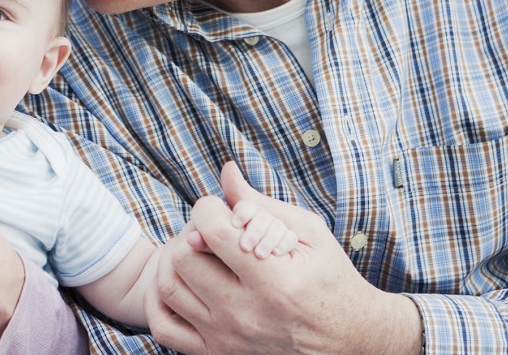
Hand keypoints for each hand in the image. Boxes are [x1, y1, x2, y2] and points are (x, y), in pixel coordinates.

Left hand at [147, 162, 422, 354]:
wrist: (347, 340)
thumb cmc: (330, 279)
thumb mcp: (309, 233)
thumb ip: (262, 203)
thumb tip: (225, 171)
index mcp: (274, 280)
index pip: (211, 231)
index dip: (210, 208)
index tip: (223, 210)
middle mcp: (245, 313)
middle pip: (183, 257)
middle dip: (191, 232)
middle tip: (211, 231)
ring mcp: (227, 338)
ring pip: (169, 288)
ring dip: (176, 261)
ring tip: (198, 254)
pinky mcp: (216, 354)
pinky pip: (164, 327)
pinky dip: (160, 301)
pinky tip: (183, 282)